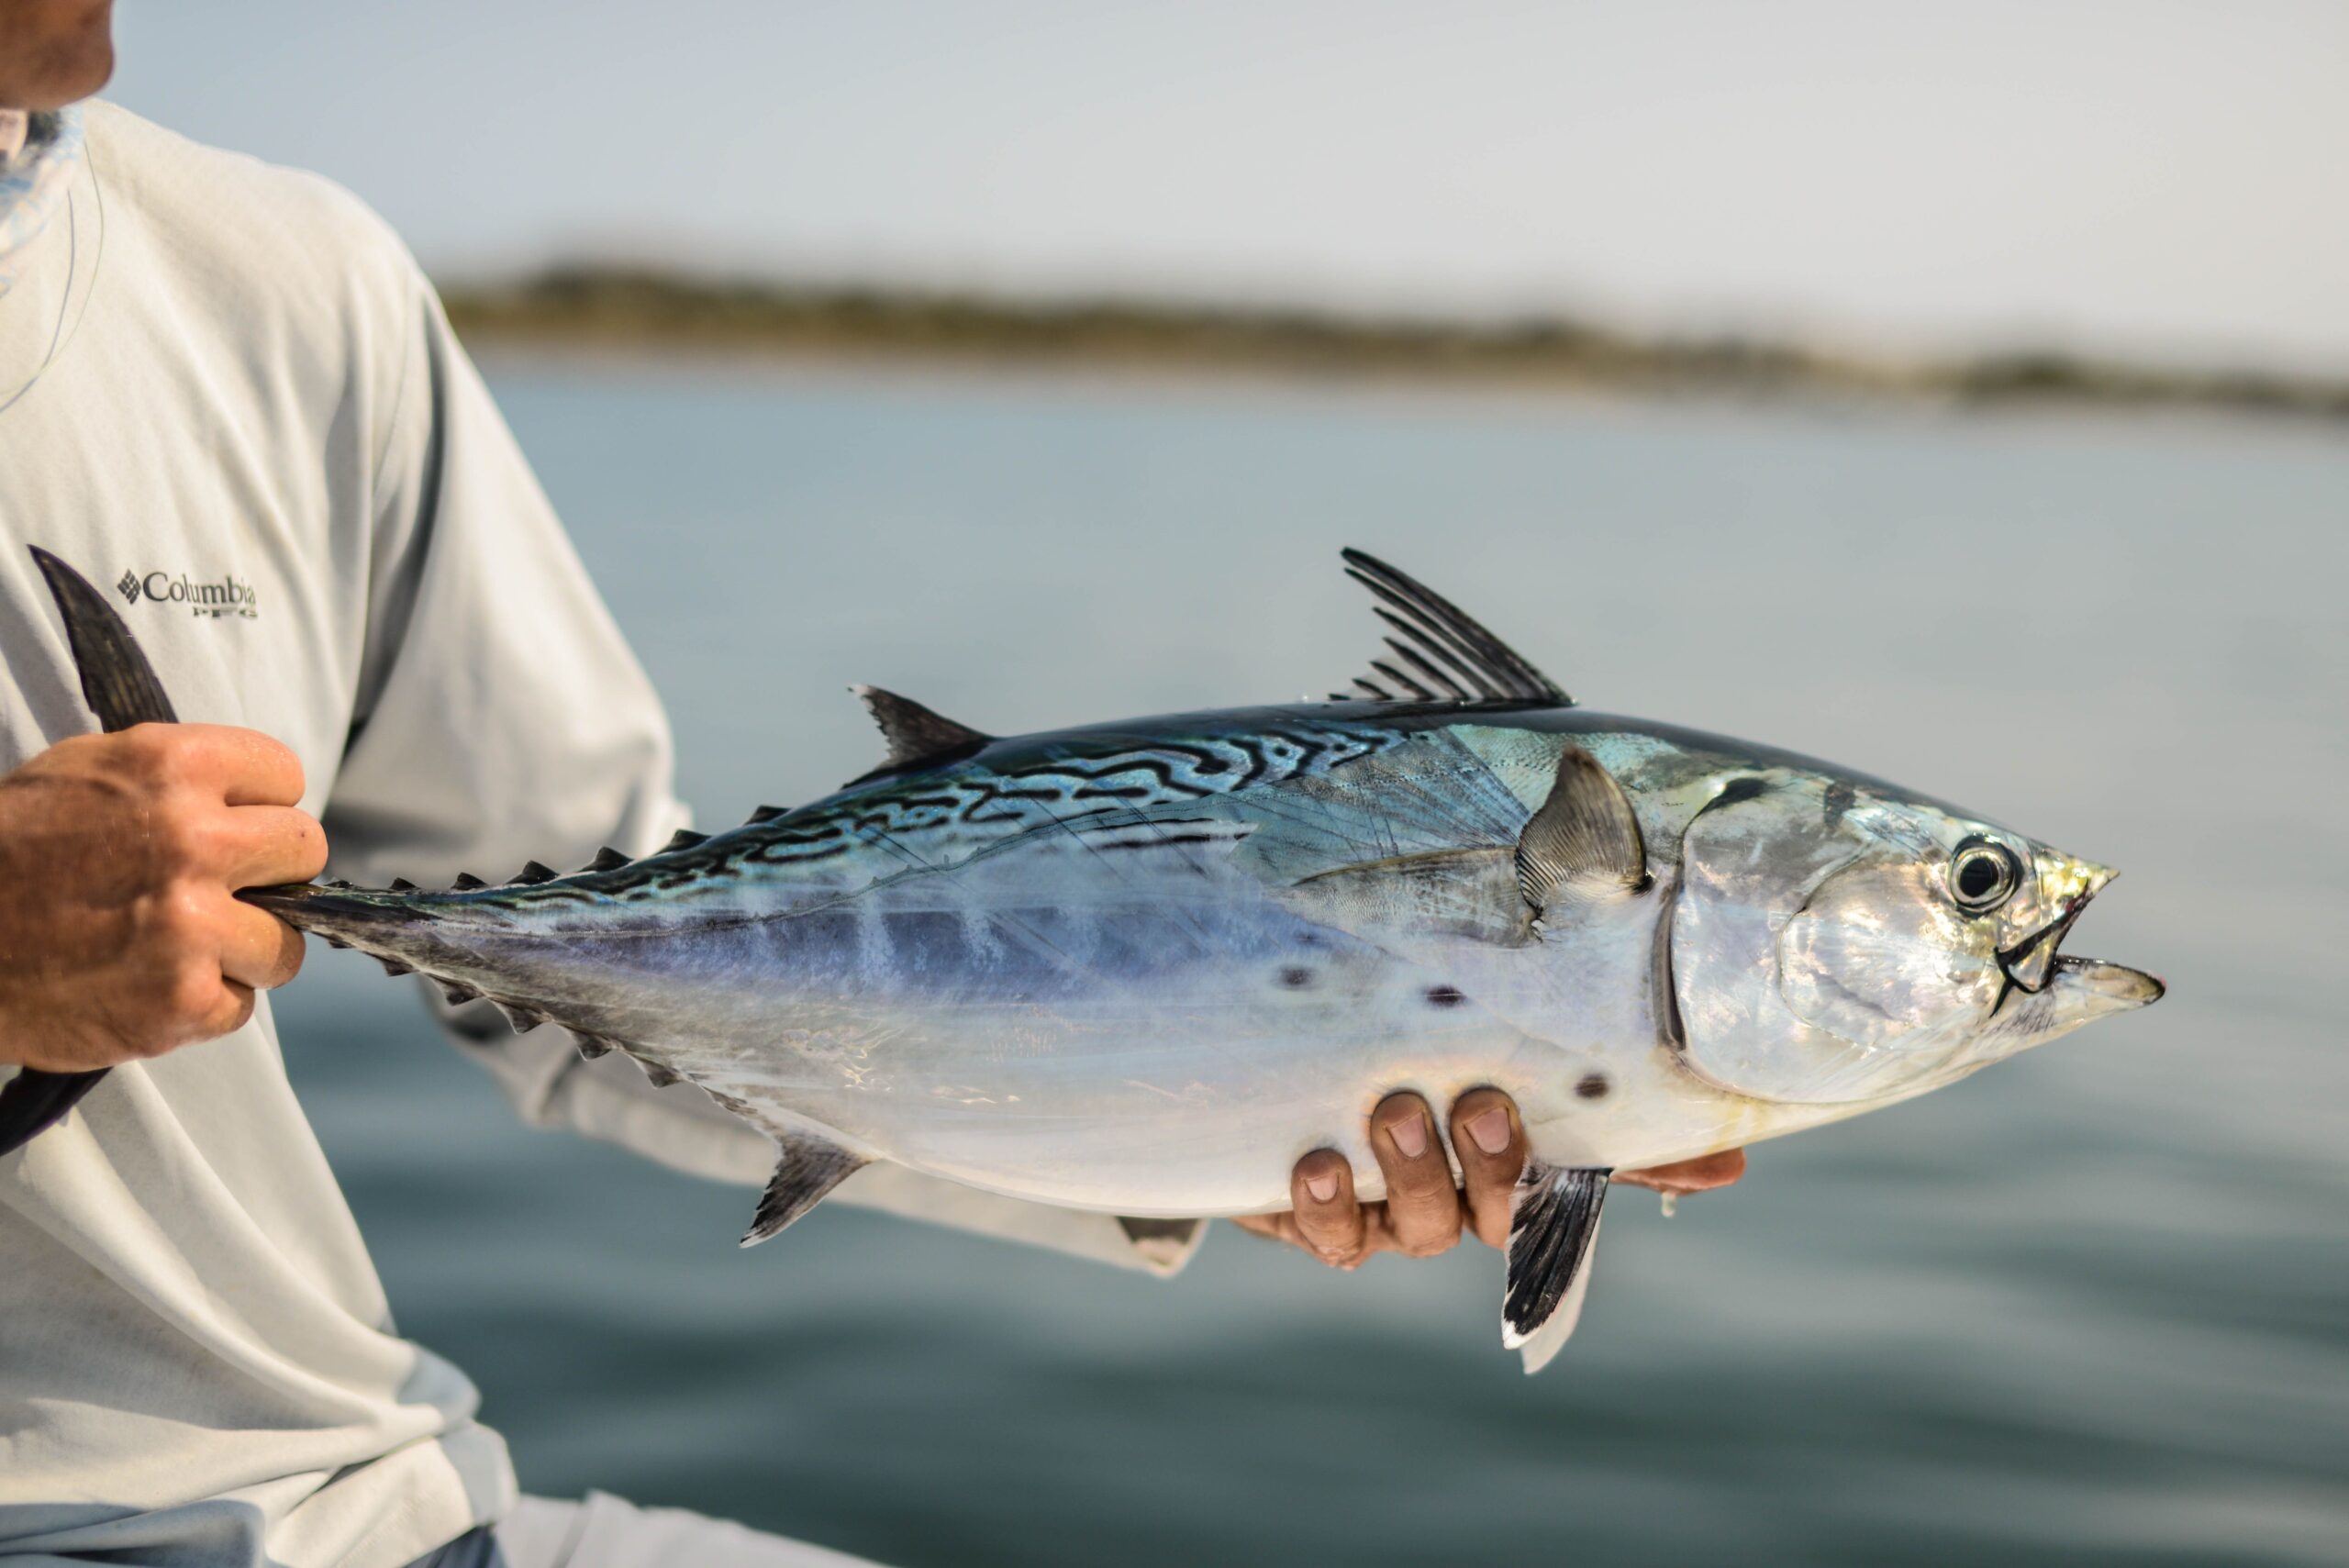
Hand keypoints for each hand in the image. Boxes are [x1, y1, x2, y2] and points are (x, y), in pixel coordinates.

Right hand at [0, 724, 325, 1071]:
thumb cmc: (10, 851)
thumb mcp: (88, 773)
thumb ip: (183, 780)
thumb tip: (265, 803)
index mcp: (173, 767)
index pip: (287, 779)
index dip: (259, 809)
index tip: (229, 829)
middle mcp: (191, 840)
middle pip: (305, 854)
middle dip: (269, 876)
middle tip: (216, 893)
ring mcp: (190, 925)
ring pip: (286, 945)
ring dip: (243, 953)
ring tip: (176, 948)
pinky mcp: (178, 1001)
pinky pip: (239, 1006)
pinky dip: (200, 1007)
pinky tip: (144, 987)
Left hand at [1232, 1089, 1745, 1268]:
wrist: (1260, 1073)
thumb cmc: (1387, 1053)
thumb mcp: (1470, 1045)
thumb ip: (1569, 1075)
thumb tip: (1725, 1151)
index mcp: (1505, 1162)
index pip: (1578, 1178)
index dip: (1631, 1170)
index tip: (1681, 1153)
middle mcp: (1456, 1200)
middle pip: (1497, 1214)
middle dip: (1495, 1164)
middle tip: (1480, 1104)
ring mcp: (1386, 1214)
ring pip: (1420, 1224)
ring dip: (1413, 1171)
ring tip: (1394, 1110)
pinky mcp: (1315, 1221)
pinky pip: (1333, 1236)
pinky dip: (1326, 1204)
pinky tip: (1320, 1162)